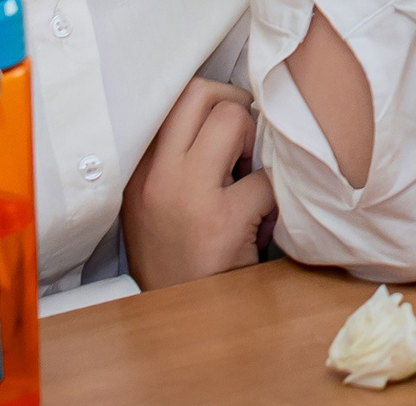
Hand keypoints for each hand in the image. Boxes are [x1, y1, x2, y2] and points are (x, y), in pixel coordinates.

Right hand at [121, 77, 279, 291]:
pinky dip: (276, 194)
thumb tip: (234, 109)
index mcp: (139, 169)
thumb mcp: (158, 202)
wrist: (178, 323)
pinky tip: (266, 218)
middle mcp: (156, 176)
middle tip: (246, 142)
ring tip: (251, 175)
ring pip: (233, 120)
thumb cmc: (178, 258)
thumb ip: (180, 157)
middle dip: (236, 106)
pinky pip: (265, 179)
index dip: (213, 99)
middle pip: (201, 93)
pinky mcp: (221, 222)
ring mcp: (187, 196)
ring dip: (255, 141)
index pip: (173, 97)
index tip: (229, 120)